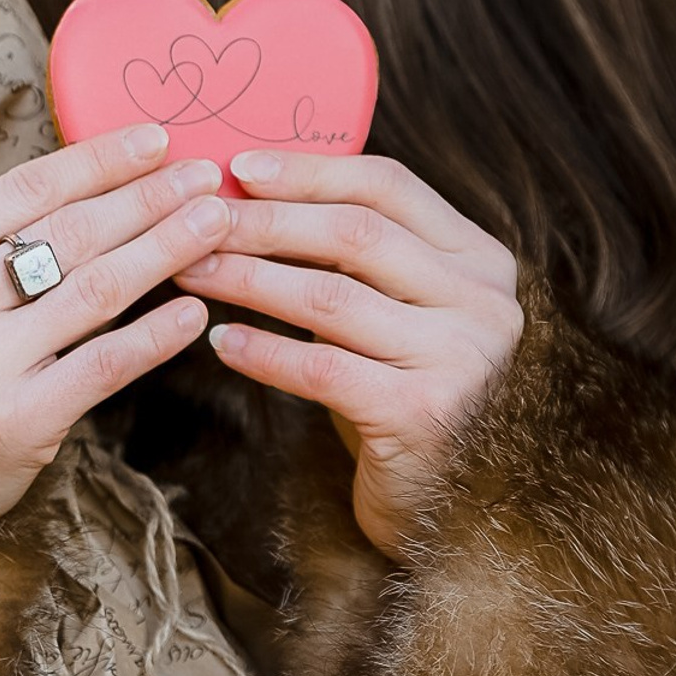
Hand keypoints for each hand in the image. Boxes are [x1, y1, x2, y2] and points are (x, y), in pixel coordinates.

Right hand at [0, 122, 233, 596]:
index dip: (100, 160)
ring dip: (165, 250)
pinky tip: (194, 314)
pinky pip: (103, 364)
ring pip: (96, 290)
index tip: (157, 140)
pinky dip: (155, 336)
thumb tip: (98, 183)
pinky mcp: (17, 421)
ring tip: (214, 225)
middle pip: (70, 233)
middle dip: (148, 198)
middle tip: (204, 176)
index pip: (28, 189)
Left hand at [171, 150, 522, 563]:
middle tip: (197, 222)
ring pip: (331, 297)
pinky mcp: (427, 414)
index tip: (239, 167)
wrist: (449, 508)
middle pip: (356, 234)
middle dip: (265, 222)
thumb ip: (354, 253)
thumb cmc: (401, 390)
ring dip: (249, 280)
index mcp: (480, 258)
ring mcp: (462, 357)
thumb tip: (249, 187)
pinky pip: (324, 369)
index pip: (388, 187)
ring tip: (192, 273)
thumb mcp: (394, 309)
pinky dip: (264, 352)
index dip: (309, 172)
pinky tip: (220, 343)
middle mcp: (484, 301)